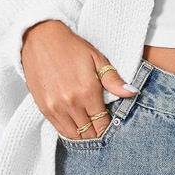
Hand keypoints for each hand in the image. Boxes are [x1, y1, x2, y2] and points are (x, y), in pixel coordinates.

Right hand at [21, 20, 136, 138]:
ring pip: (74, 135)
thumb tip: (132, 92)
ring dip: (84, 135)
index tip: (113, 125)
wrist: (41, 39)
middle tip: (103, 128)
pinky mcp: (43, 108)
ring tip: (91, 130)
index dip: (109, 128)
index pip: (102, 123)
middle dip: (98, 133)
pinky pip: (59, 129)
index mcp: (87, 92)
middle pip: (89, 133)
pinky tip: (77, 127)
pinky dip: (69, 132)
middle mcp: (71, 103)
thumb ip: (114, 80)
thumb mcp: (97, 59)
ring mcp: (55, 107)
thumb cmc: (71, 47)